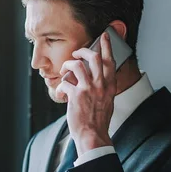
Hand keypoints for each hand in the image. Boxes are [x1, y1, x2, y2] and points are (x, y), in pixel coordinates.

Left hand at [56, 32, 116, 154]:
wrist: (93, 135)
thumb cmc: (98, 121)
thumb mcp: (108, 102)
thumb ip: (104, 88)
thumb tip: (97, 79)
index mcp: (110, 86)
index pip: (110, 61)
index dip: (107, 46)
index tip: (105, 35)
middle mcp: (101, 85)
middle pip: (94, 57)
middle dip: (83, 51)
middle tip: (76, 53)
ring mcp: (88, 89)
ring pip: (78, 65)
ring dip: (68, 65)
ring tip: (64, 70)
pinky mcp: (76, 96)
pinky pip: (65, 82)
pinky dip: (60, 87)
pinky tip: (61, 94)